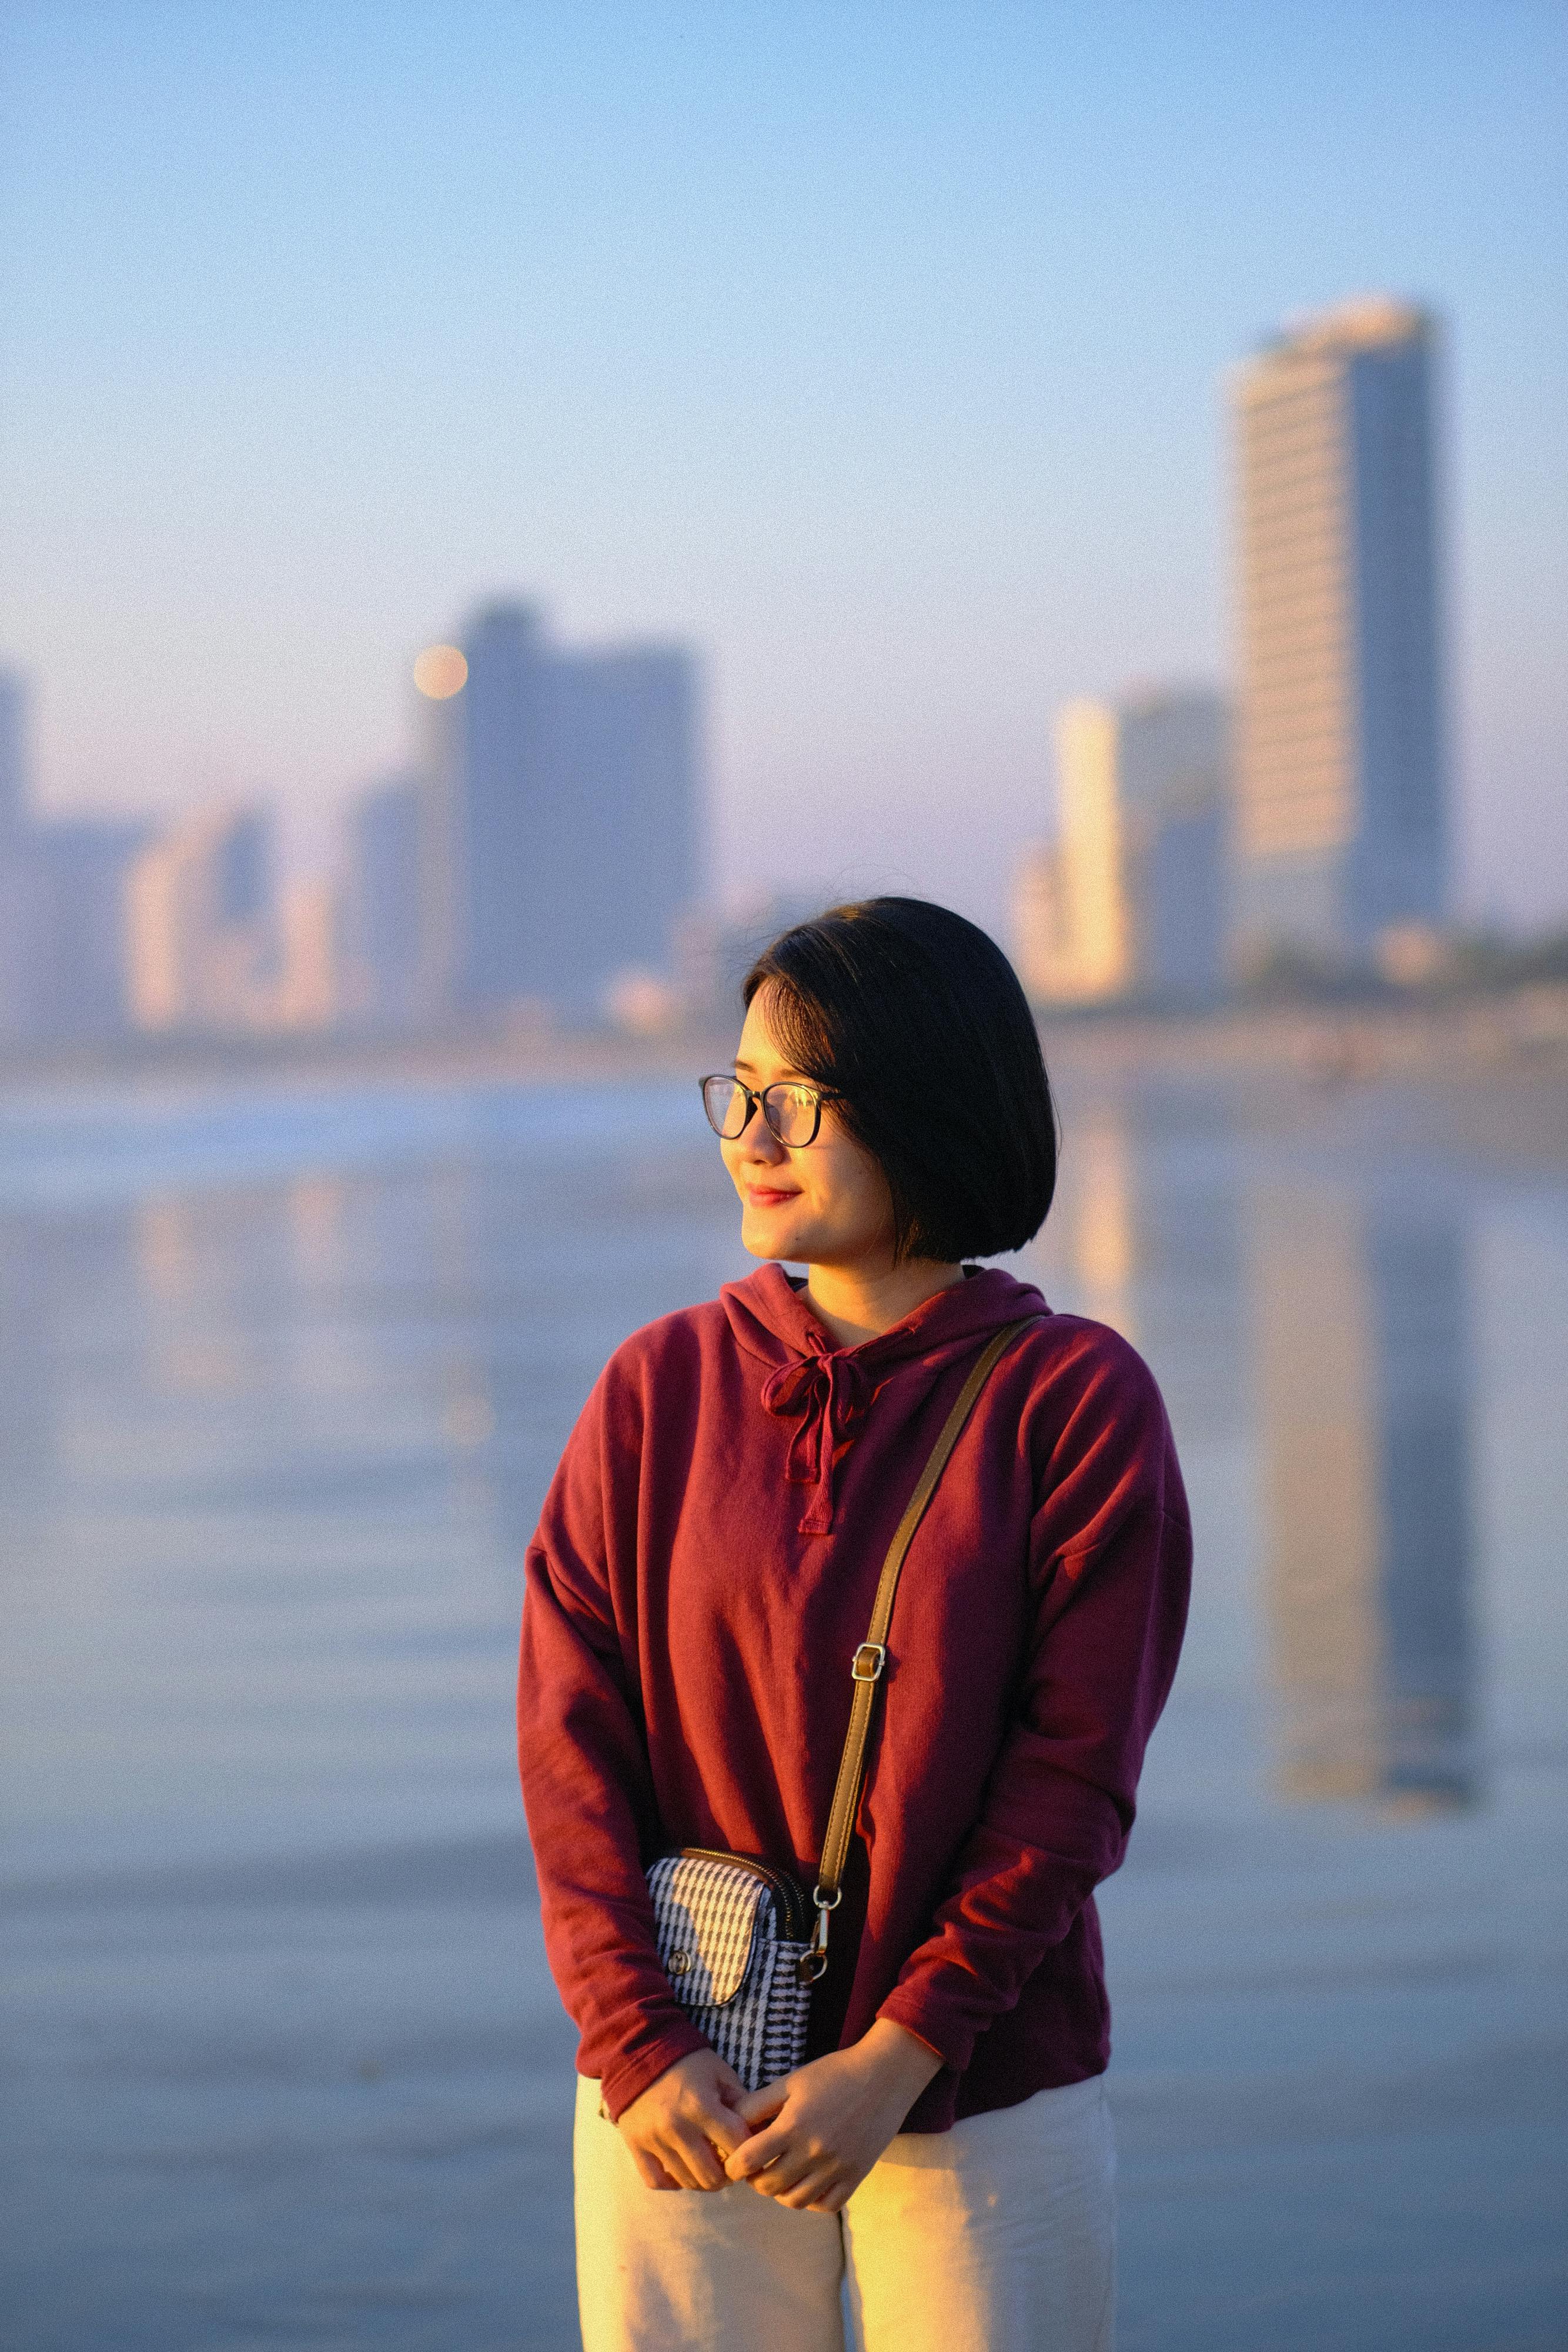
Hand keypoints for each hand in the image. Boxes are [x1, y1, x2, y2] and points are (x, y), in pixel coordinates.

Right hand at [615, 2048, 749, 2191]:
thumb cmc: (687, 2062)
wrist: (640, 2052)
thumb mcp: (719, 2072)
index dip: (749, 2151)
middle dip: (727, 2175)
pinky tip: (682, 2171)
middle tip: (730, 2166)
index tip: (749, 2149)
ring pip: (687, 2182)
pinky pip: (656, 2181)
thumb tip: (758, 2129)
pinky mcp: (635, 2145)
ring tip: (709, 2167)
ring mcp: (654, 2139)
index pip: (736, 2146)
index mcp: (702, 2106)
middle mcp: (677, 2127)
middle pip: (712, 2176)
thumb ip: (740, 2100)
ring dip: (703, 2180)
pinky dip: (672, 2183)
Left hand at [723, 2019, 942, 2213]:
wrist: (884, 2076)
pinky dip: (812, 2200)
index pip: (749, 2161)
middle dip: (755, 2179)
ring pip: (795, 2202)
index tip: (735, 2161)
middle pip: (768, 2186)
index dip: (734, 2165)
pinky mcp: (856, 2176)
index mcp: (794, 2125)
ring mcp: (837, 2168)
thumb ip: (758, 2103)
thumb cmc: (834, 2074)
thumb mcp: (791, 2081)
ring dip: (781, 2192)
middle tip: (757, 2166)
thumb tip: (731, 2123)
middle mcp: (814, 2152)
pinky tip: (808, 2182)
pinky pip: (826, 2205)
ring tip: (781, 2174)